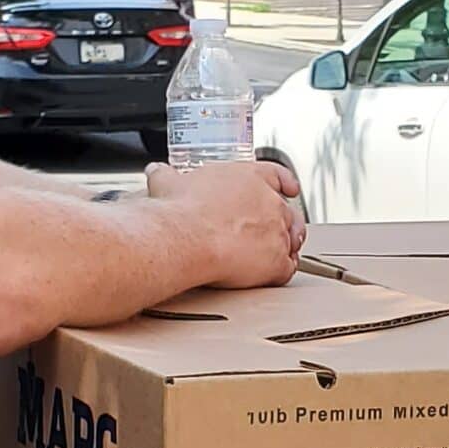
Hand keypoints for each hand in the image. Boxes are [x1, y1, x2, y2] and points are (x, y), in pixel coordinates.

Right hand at [152, 158, 304, 287]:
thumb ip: (166, 176)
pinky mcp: (276, 261)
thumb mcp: (169, 183)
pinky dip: (280, 272)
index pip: (276, 174)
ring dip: (286, 246)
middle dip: (284, 222)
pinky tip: (272, 275)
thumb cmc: (181, 210)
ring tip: (277, 253)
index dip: (284, 182)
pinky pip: (286, 268)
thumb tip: (156, 172)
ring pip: (291, 239)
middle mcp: (269, 202)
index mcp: (249, 178)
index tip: (289, 187)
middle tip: (275, 230)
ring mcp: (276, 232)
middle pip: (287, 211)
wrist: (186, 238)